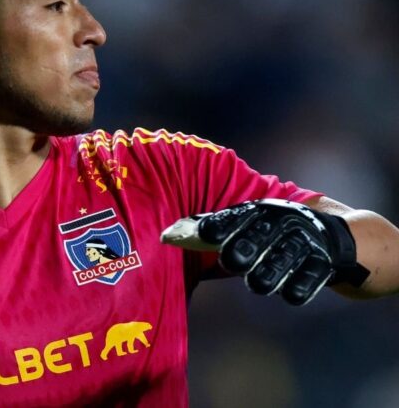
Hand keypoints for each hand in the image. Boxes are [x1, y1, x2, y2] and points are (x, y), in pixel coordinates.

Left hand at [161, 199, 369, 304]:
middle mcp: (281, 224)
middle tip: (234, 261)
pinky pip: (299, 288)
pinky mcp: (322, 266)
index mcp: (259, 211)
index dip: (216, 228)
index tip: (203, 235)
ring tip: (260, 279)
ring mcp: (303, 244)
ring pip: (267, 273)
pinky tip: (290, 289)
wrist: (336, 238)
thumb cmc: (275, 232)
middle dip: (237, 256)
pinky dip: (293, 291)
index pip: (232, 219)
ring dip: (261, 279)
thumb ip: (213, 227)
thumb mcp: (250, 221)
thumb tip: (167, 234)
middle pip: (246, 247)